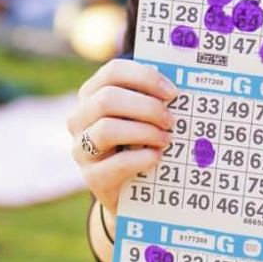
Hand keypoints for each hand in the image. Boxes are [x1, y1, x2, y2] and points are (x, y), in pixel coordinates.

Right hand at [66, 59, 177, 215]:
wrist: (132, 190)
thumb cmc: (141, 141)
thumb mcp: (144, 116)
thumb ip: (154, 98)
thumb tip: (182, 86)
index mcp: (93, 93)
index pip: (113, 71)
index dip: (145, 77)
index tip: (172, 92)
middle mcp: (80, 118)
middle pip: (108, 99)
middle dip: (147, 107)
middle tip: (171, 120)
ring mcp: (81, 148)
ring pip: (107, 129)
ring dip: (144, 131)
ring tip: (166, 139)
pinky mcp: (92, 177)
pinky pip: (114, 164)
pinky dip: (140, 158)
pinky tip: (157, 156)